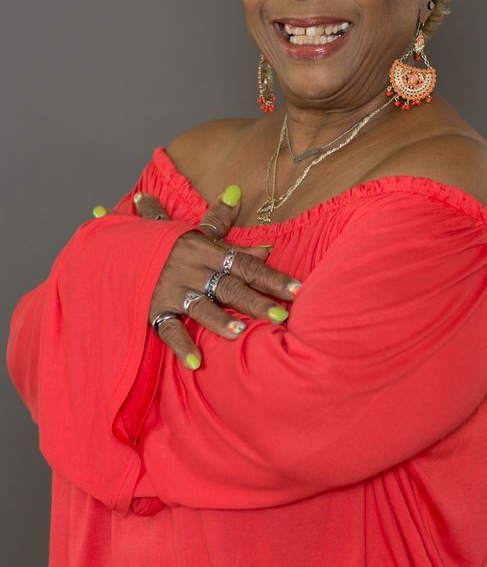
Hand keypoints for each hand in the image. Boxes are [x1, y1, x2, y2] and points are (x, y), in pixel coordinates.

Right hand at [92, 188, 301, 369]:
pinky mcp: (153, 309)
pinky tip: (196, 363)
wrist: (108, 249)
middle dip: (257, 301)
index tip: (299, 289)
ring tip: (240, 332)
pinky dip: (181, 346)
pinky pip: (168, 329)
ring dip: (219, 319)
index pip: (246, 263)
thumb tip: (242, 203)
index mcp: (203, 249)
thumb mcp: (187, 231)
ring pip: (201, 306)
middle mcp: (191, 269)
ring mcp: (172, 290)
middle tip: (283, 315)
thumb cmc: (156, 242)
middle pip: (230, 286)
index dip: (273, 276)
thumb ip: (218, 223)